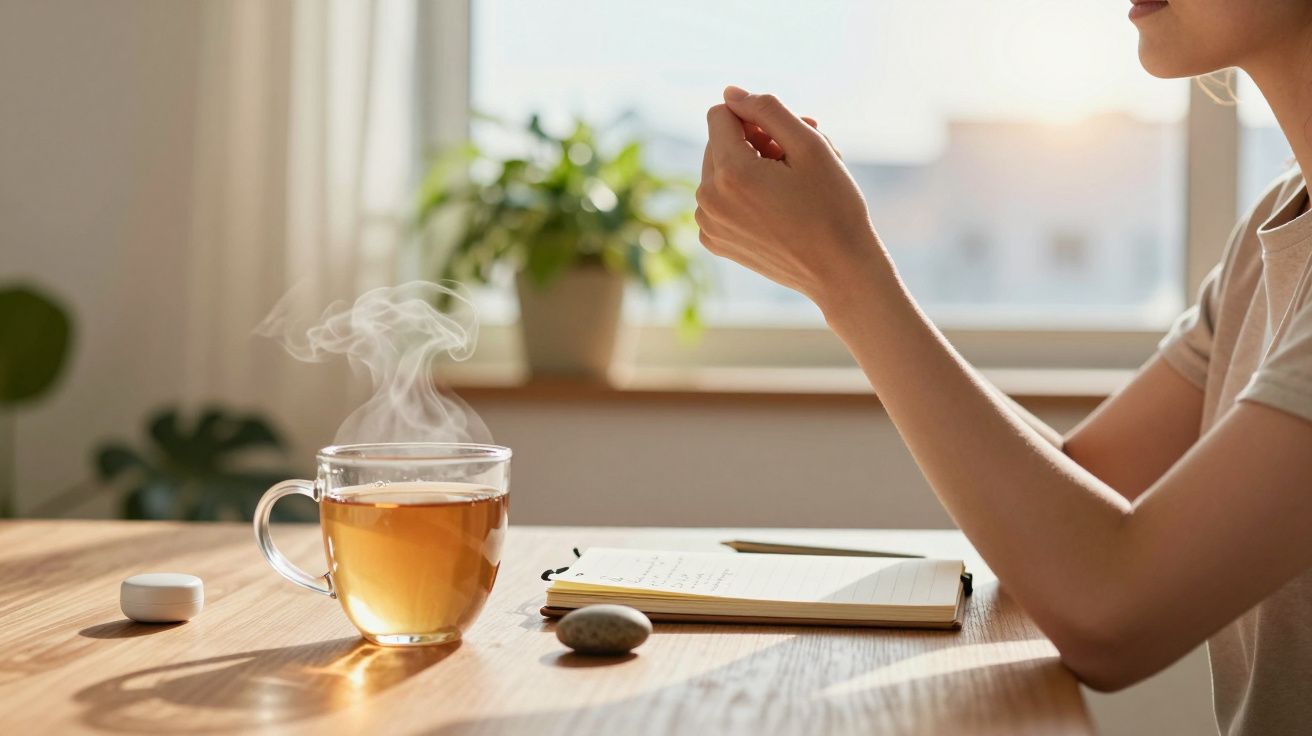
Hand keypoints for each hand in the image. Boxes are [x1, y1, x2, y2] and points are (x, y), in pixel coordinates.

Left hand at [695, 86, 886, 307]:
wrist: (839, 270)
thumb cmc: (833, 206)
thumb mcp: (810, 145)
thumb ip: (767, 109)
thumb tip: (730, 93)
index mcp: (729, 172)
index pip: (720, 113)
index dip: (754, 118)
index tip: (783, 141)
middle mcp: (709, 199)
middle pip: (717, 142)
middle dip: (751, 143)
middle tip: (792, 164)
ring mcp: (708, 224)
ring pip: (718, 170)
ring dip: (748, 168)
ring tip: (788, 187)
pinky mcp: (714, 241)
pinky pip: (719, 199)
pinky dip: (742, 195)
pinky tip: (775, 209)